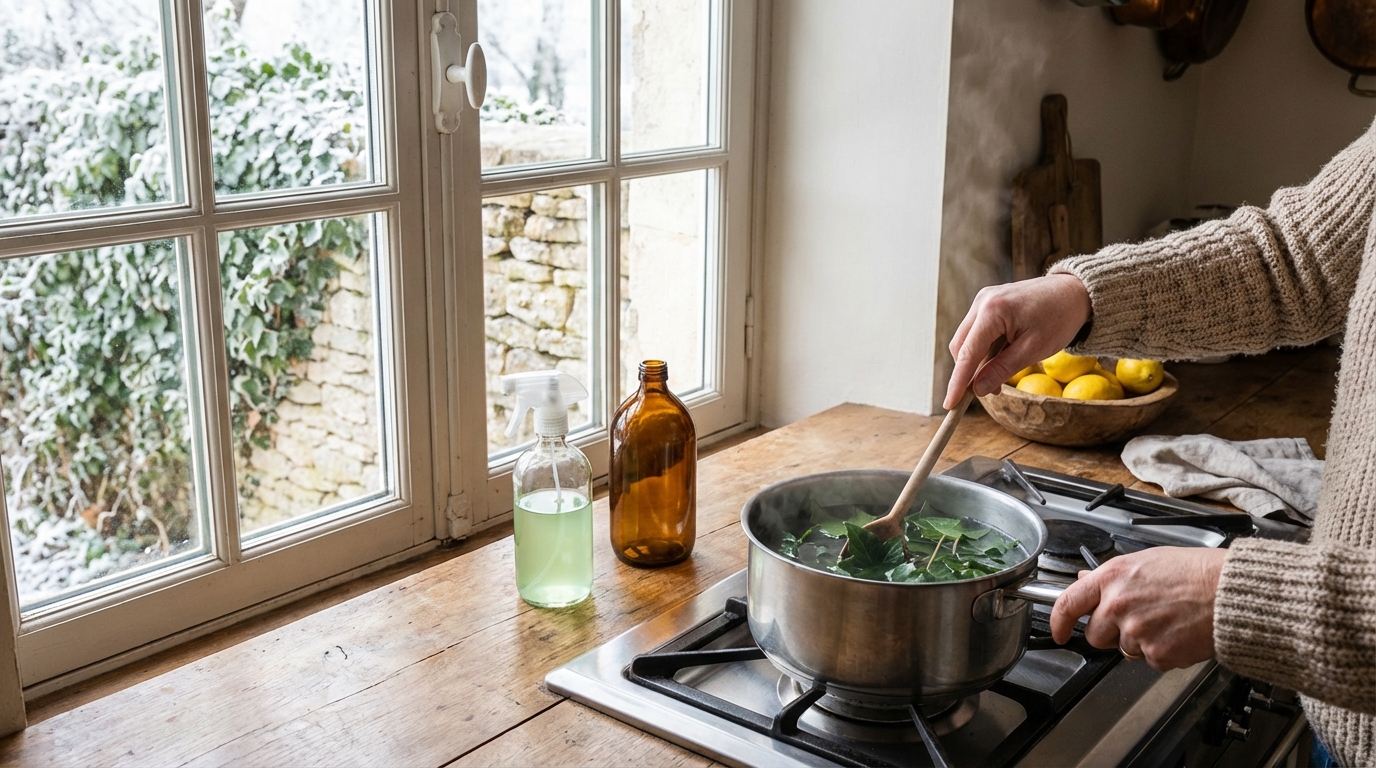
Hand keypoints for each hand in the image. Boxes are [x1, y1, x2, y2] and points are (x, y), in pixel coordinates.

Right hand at [944, 274, 1091, 408]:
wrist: (1073, 291)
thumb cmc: (1058, 319)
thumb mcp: (1033, 350)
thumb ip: (1002, 369)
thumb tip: (977, 390)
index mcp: (993, 311)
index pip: (967, 353)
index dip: (957, 382)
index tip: (950, 405)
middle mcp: (982, 302)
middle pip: (961, 346)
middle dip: (968, 372)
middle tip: (989, 392)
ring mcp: (983, 300)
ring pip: (966, 339)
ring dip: (977, 362)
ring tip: (999, 376)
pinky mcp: (987, 302)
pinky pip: (976, 331)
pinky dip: (983, 349)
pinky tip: (1000, 358)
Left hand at [1050, 547, 1226, 670]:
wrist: (1228, 593)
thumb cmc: (1195, 573)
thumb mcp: (1145, 561)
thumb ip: (1112, 577)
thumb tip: (1085, 581)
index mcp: (1112, 578)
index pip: (1068, 603)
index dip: (1058, 621)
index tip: (1058, 631)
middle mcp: (1118, 605)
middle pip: (1094, 634)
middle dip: (1109, 632)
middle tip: (1137, 619)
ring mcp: (1136, 632)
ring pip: (1123, 649)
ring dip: (1138, 642)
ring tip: (1165, 621)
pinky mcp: (1156, 654)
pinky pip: (1149, 661)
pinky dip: (1161, 652)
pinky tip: (1177, 633)